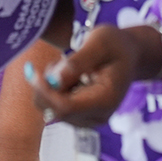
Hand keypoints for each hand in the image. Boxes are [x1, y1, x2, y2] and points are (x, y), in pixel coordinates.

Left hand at [28, 24, 161, 126]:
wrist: (128, 55)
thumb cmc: (115, 45)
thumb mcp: (100, 42)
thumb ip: (78, 61)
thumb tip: (54, 81)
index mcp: (105, 100)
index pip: (65, 107)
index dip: (45, 91)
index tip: (33, 71)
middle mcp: (96, 116)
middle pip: (54, 110)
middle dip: (46, 85)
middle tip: (59, 60)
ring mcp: (86, 118)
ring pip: (49, 107)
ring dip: (49, 84)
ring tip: (68, 64)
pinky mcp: (78, 115)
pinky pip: (52, 105)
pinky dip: (52, 87)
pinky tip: (67, 73)